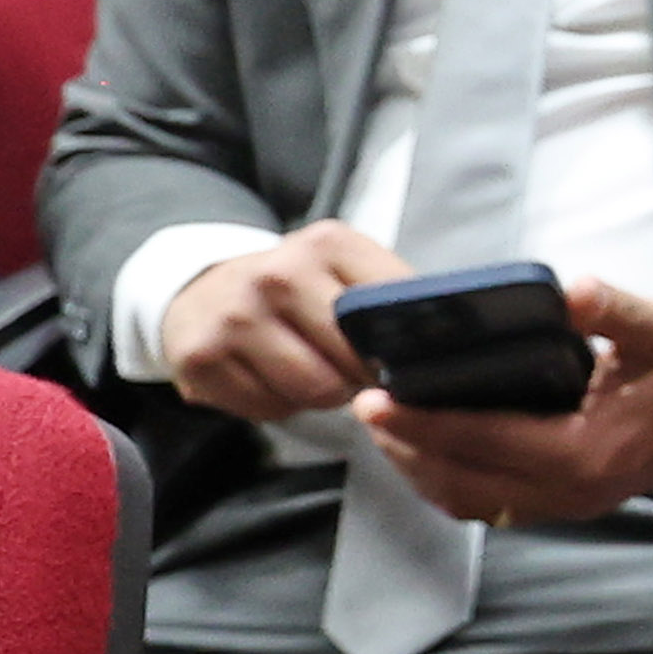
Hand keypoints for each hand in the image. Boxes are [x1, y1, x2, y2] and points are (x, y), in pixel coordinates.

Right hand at [159, 219, 407, 421]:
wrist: (200, 291)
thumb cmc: (295, 290)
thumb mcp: (346, 271)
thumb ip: (393, 299)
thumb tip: (451, 344)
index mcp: (327, 245)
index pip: (392, 310)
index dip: (406, 348)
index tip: (404, 359)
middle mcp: (277, 273)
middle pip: (354, 358)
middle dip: (362, 376)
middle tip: (353, 370)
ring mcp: (235, 315)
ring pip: (315, 390)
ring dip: (324, 395)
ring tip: (314, 371)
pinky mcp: (201, 357)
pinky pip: (269, 409)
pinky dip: (279, 405)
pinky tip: (271, 378)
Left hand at [354, 277, 652, 523]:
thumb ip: (608, 309)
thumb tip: (568, 290)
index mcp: (587, 449)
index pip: (485, 439)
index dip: (424, 422)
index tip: (375, 400)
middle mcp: (574, 489)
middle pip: (463, 481)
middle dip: (406, 449)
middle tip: (366, 410)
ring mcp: (572, 503)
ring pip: (472, 502)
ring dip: (422, 472)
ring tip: (387, 432)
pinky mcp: (572, 502)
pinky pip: (493, 506)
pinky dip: (451, 485)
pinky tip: (430, 455)